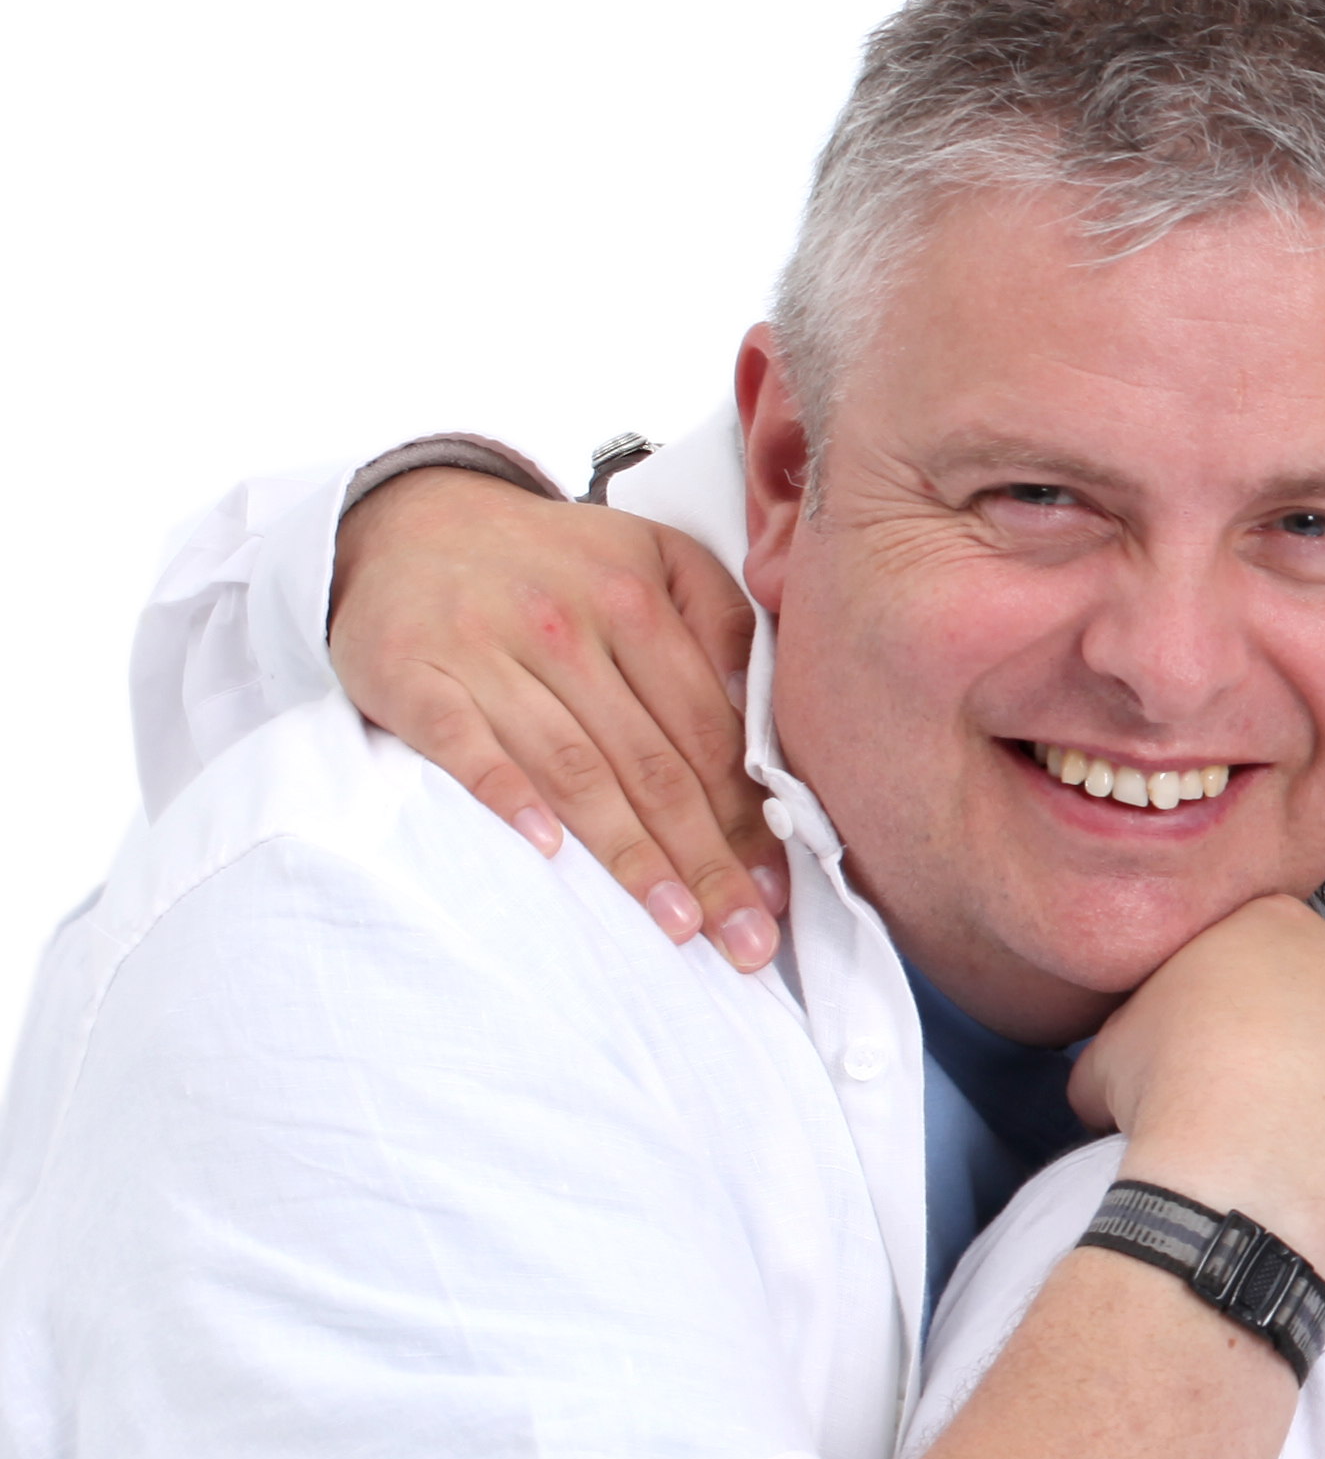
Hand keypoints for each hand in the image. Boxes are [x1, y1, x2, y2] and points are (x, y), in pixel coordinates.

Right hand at [330, 468, 778, 965]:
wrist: (409, 520)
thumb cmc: (551, 559)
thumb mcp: (654, 557)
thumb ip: (719, 624)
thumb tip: (767, 718)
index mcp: (639, 600)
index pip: (710, 730)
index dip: (750, 815)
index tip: (781, 887)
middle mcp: (567, 626)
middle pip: (654, 763)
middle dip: (708, 859)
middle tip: (747, 939)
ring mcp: (487, 651)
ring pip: (575, 767)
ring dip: (630, 854)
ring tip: (676, 926)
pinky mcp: (413, 673)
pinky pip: (465, 744)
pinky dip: (506, 796)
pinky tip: (549, 851)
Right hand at [1070, 897, 1324, 1294]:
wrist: (1248, 1169)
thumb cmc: (1170, 1090)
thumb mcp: (1108, 1053)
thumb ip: (1123, 1043)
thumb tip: (1110, 1080)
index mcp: (1275, 925)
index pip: (1251, 946)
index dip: (1220, 1000)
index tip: (1200, 1045)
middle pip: (1317, 995)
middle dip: (1285, 1037)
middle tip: (1240, 1092)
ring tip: (1278, 1140)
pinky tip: (1316, 1174)